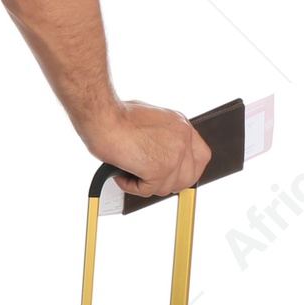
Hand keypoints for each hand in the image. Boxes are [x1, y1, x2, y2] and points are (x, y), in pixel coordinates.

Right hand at [78, 97, 209, 198]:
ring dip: (145, 184)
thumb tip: (158, 153)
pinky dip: (131, 186)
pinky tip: (121, 174)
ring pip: (167, 187)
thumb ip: (161, 136)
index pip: (201, 155)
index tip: (174, 174)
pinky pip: (147, 190)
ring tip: (128, 171)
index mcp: (181, 125)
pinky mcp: (159, 169)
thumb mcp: (149, 118)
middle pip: (189, 176)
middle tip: (149, 179)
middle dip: (168, 182)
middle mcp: (182, 139)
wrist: (103, 116)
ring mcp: (173, 155)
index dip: (188, 169)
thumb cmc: (116, 115)